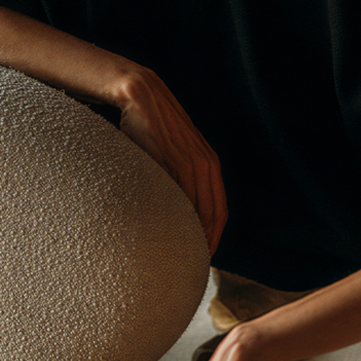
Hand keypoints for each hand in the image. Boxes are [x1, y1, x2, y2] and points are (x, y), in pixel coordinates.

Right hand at [117, 68, 227, 254]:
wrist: (141, 97)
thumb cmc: (151, 128)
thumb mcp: (173, 155)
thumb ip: (177, 179)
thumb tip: (168, 210)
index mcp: (209, 164)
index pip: (219, 210)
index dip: (214, 236)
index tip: (205, 256)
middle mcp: (206, 163)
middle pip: (213, 213)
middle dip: (207, 241)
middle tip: (195, 264)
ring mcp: (192, 161)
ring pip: (198, 207)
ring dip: (192, 232)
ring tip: (181, 255)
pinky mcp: (173, 158)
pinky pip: (179, 193)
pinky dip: (176, 215)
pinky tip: (167, 229)